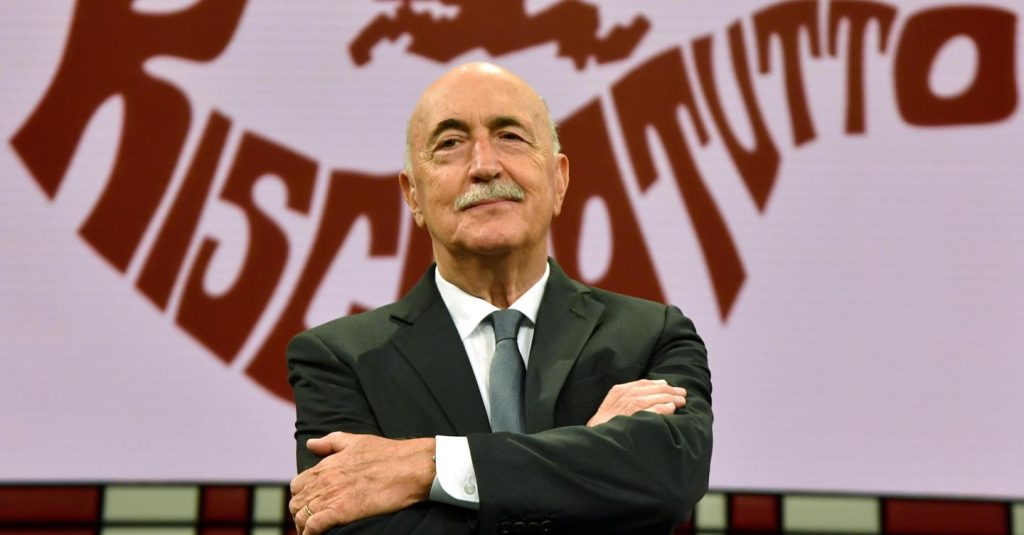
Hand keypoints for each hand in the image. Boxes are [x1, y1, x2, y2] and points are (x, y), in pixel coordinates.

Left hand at [289, 432, 435, 534]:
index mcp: (326, 465)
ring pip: (301, 516)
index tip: (309, 505)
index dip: (300, 497)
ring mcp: (331, 496)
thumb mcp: (355, 441)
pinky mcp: (341, 511)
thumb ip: (330, 442)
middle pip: (297, 502)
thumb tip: (311, 444)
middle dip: (300, 514)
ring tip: (312, 532)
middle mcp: (324, 480)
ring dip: (303, 526)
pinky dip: (311, 533)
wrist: (410, 466)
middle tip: (310, 523)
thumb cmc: (388, 454)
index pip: (297, 485)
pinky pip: (314, 526)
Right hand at [586, 379, 686, 426]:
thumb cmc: (603, 425)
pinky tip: (672, 408)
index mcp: (619, 391)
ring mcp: (631, 406)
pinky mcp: (636, 417)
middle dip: (669, 390)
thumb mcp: (610, 406)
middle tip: (682, 393)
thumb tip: (647, 391)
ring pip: (656, 397)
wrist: (595, 439)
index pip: (643, 383)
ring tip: (682, 401)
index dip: (658, 384)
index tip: (669, 386)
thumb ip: (626, 397)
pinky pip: (654, 410)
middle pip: (653, 389)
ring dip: (671, 398)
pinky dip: (664, 408)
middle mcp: (626, 396)